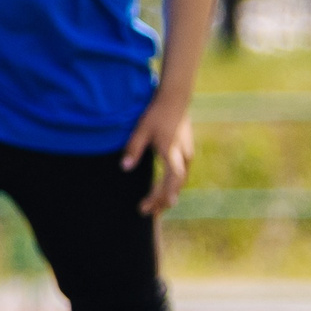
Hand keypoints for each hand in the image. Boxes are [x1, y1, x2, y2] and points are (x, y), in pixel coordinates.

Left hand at [121, 100, 194, 216]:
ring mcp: (186, 155)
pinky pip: (179, 175)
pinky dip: (170, 186)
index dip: (168, 191)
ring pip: (178, 181)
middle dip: (161, 199)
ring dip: (166, 195)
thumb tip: (124, 168)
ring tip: (152, 208)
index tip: (161, 205)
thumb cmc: (156, 114)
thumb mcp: (141, 130)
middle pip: (176, 184)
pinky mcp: (185, 154)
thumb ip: (133, 149)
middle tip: (145, 211)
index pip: (173, 176)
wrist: (175, 99)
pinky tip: (160, 193)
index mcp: (172, 151)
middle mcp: (183, 156)